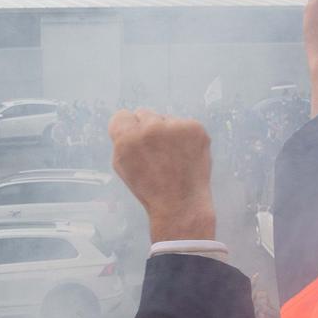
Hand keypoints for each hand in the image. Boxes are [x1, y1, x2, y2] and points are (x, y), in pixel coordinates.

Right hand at [109, 109, 215, 242]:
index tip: (136, 141)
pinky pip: (185, 124)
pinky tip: (186, 155)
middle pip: (144, 113)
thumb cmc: (149, 188)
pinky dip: (186, 137)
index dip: (128, 129)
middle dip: (148, 129)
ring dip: (168, 132)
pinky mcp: (195, 128)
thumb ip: (122, 141)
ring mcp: (175, 127)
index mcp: (127, 139)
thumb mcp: (122, 166)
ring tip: (173, 157)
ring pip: (166, 119)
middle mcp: (150, 129)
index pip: (122, 115)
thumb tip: (129, 123)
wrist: (181, 204)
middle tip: (157, 152)